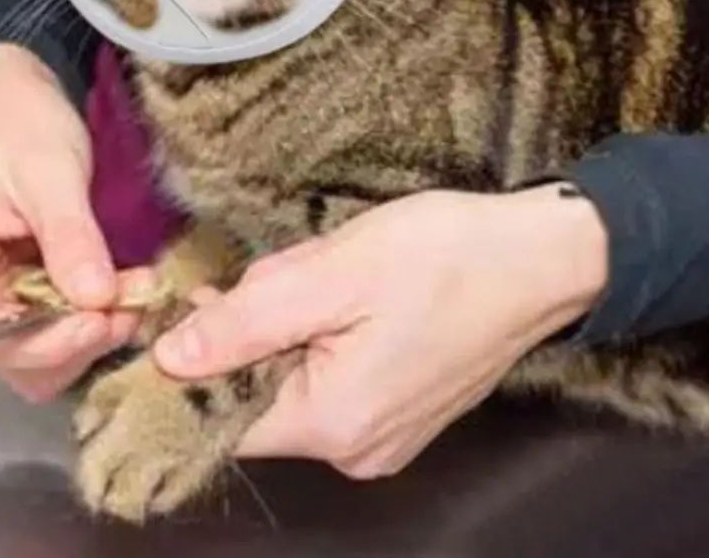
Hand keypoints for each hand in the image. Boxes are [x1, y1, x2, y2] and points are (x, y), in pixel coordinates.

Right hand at [0, 44, 145, 401]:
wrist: (12, 92)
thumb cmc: (17, 120)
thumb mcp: (48, 170)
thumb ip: (69, 236)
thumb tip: (96, 300)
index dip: (50, 343)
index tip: (107, 315)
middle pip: (14, 359)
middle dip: (78, 341)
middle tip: (134, 301)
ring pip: (40, 354)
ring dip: (92, 333)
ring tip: (136, 290)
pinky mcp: (23, 287)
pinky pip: (56, 325)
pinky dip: (93, 318)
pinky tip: (126, 287)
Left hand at [154, 185, 607, 477]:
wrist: (539, 256)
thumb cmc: (443, 257)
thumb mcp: (330, 276)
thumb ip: (243, 324)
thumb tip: (170, 359)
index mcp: (334, 425)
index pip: (222, 413)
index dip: (201, 356)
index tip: (210, 299)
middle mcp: (357, 451)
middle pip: (259, 389)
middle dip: (261, 325)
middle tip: (302, 272)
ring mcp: (385, 437)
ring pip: (296, 377)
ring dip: (297, 323)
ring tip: (342, 278)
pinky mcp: (402, 413)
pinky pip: (334, 378)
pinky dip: (328, 334)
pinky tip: (361, 295)